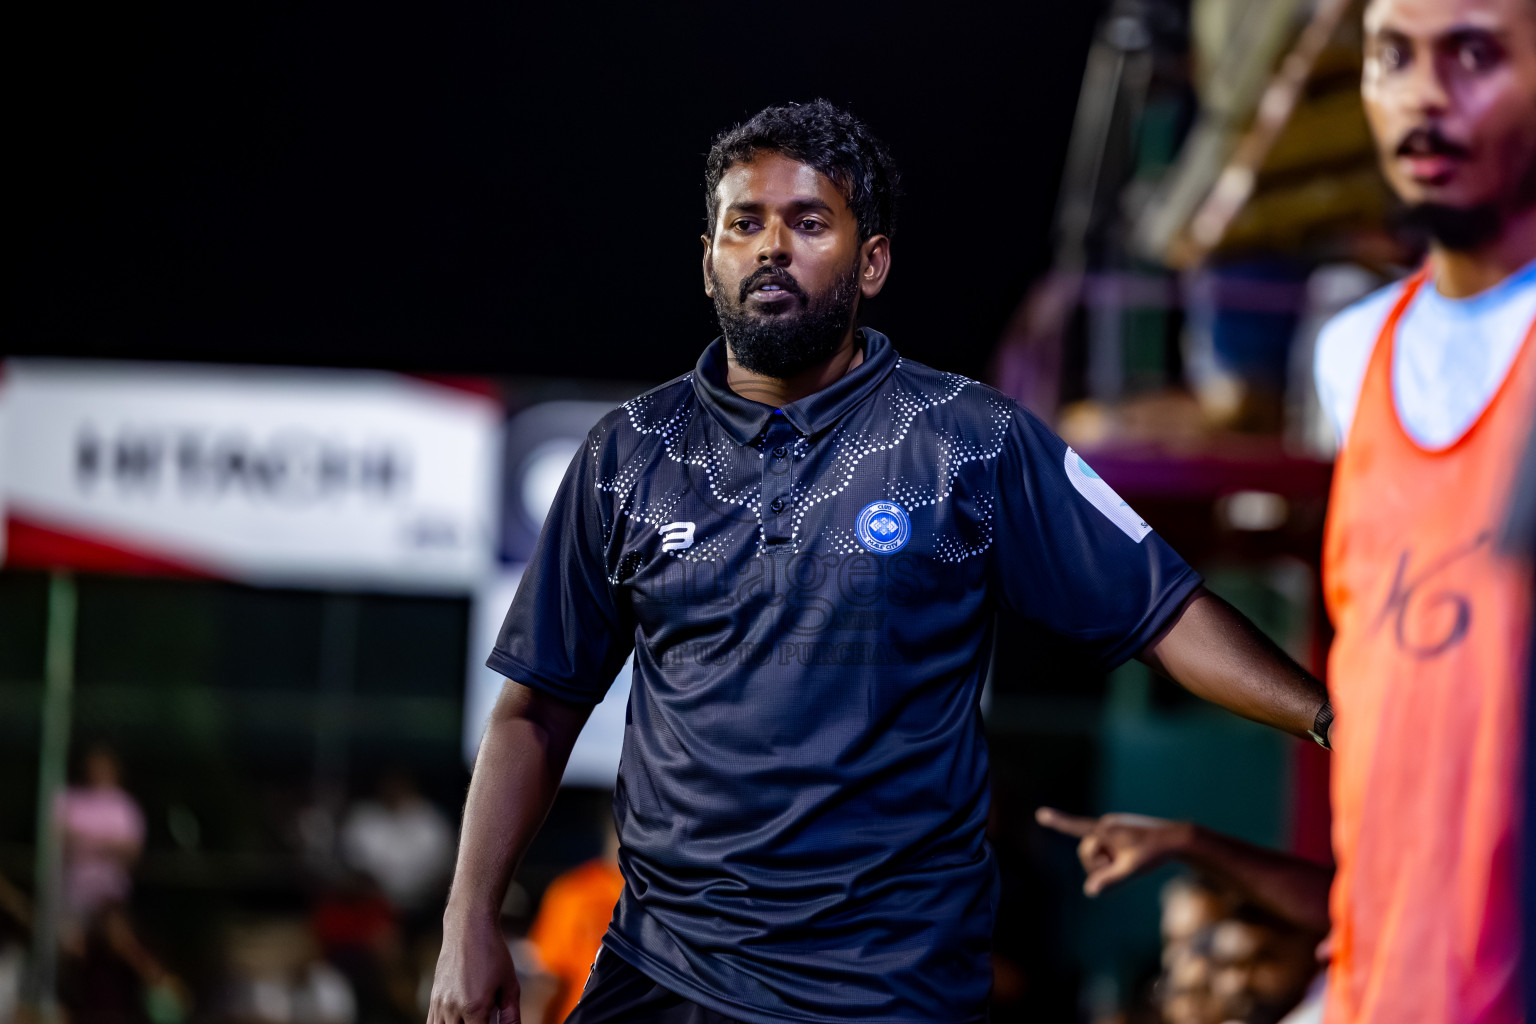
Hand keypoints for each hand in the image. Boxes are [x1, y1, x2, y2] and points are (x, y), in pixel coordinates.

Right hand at [428, 909, 520, 1023]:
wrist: (468, 929)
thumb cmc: (493, 954)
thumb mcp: (509, 984)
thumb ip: (511, 1015)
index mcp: (475, 1008)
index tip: (493, 1023)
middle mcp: (453, 1009)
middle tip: (483, 1020)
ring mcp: (440, 1004)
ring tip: (471, 1019)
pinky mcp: (434, 998)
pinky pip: (432, 1023)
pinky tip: (457, 1021)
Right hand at [1035, 807, 1194, 895]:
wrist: (1178, 838)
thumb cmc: (1154, 853)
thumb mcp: (1131, 870)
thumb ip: (1109, 881)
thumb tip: (1089, 891)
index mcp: (1105, 829)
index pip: (1075, 827)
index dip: (1057, 822)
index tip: (1040, 814)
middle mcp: (1106, 825)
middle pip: (1087, 852)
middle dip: (1098, 865)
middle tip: (1120, 870)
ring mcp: (1113, 827)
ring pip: (1097, 852)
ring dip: (1107, 863)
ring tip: (1129, 864)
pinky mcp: (1120, 832)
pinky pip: (1107, 849)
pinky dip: (1112, 859)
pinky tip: (1130, 860)